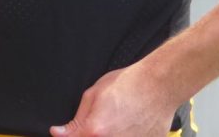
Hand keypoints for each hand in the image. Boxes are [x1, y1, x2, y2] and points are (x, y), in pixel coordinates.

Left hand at [49, 65, 177, 136]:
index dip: (66, 135)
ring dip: (107, 134)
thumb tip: (59, 133)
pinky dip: (124, 135)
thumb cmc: (129, 85)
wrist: (159, 86)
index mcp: (94, 131)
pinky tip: (127, 127)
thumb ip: (76, 120)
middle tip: (99, 122)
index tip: (64, 132)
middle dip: (89, 135)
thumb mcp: (93, 95)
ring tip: (116, 122)